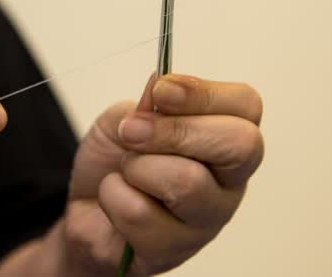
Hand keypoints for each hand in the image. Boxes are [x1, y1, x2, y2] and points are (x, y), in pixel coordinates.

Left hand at [63, 73, 263, 275]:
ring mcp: (206, 220)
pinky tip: (116, 201)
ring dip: (136, 166)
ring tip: (124, 170)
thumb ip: (145, 102)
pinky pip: (140, 213)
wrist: (86, 203)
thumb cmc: (114, 157)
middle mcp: (227, 180)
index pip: (245, 105)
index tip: (162, 91)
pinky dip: (113, 196)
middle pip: (238, 144)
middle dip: (174, 130)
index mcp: (221, 138)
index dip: (203, 93)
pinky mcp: (173, 251)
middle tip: (131, 131)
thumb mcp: (124, 117)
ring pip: (187, 181)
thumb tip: (162, 81)